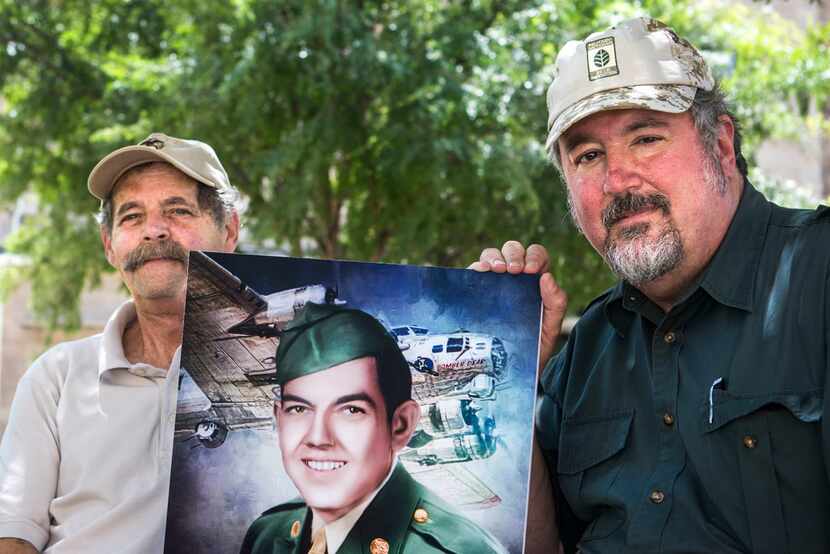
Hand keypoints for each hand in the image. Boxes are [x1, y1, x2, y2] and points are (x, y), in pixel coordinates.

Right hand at [469, 241, 566, 370]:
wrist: (508, 372)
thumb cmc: (532, 349)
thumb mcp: (549, 329)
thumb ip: (556, 304)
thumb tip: (547, 276)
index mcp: (534, 282)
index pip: (536, 255)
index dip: (534, 256)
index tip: (531, 271)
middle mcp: (513, 278)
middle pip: (512, 250)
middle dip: (514, 254)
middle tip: (513, 270)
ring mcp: (492, 284)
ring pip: (491, 255)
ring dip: (494, 257)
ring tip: (496, 270)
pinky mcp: (473, 292)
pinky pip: (473, 271)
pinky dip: (476, 266)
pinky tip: (480, 273)